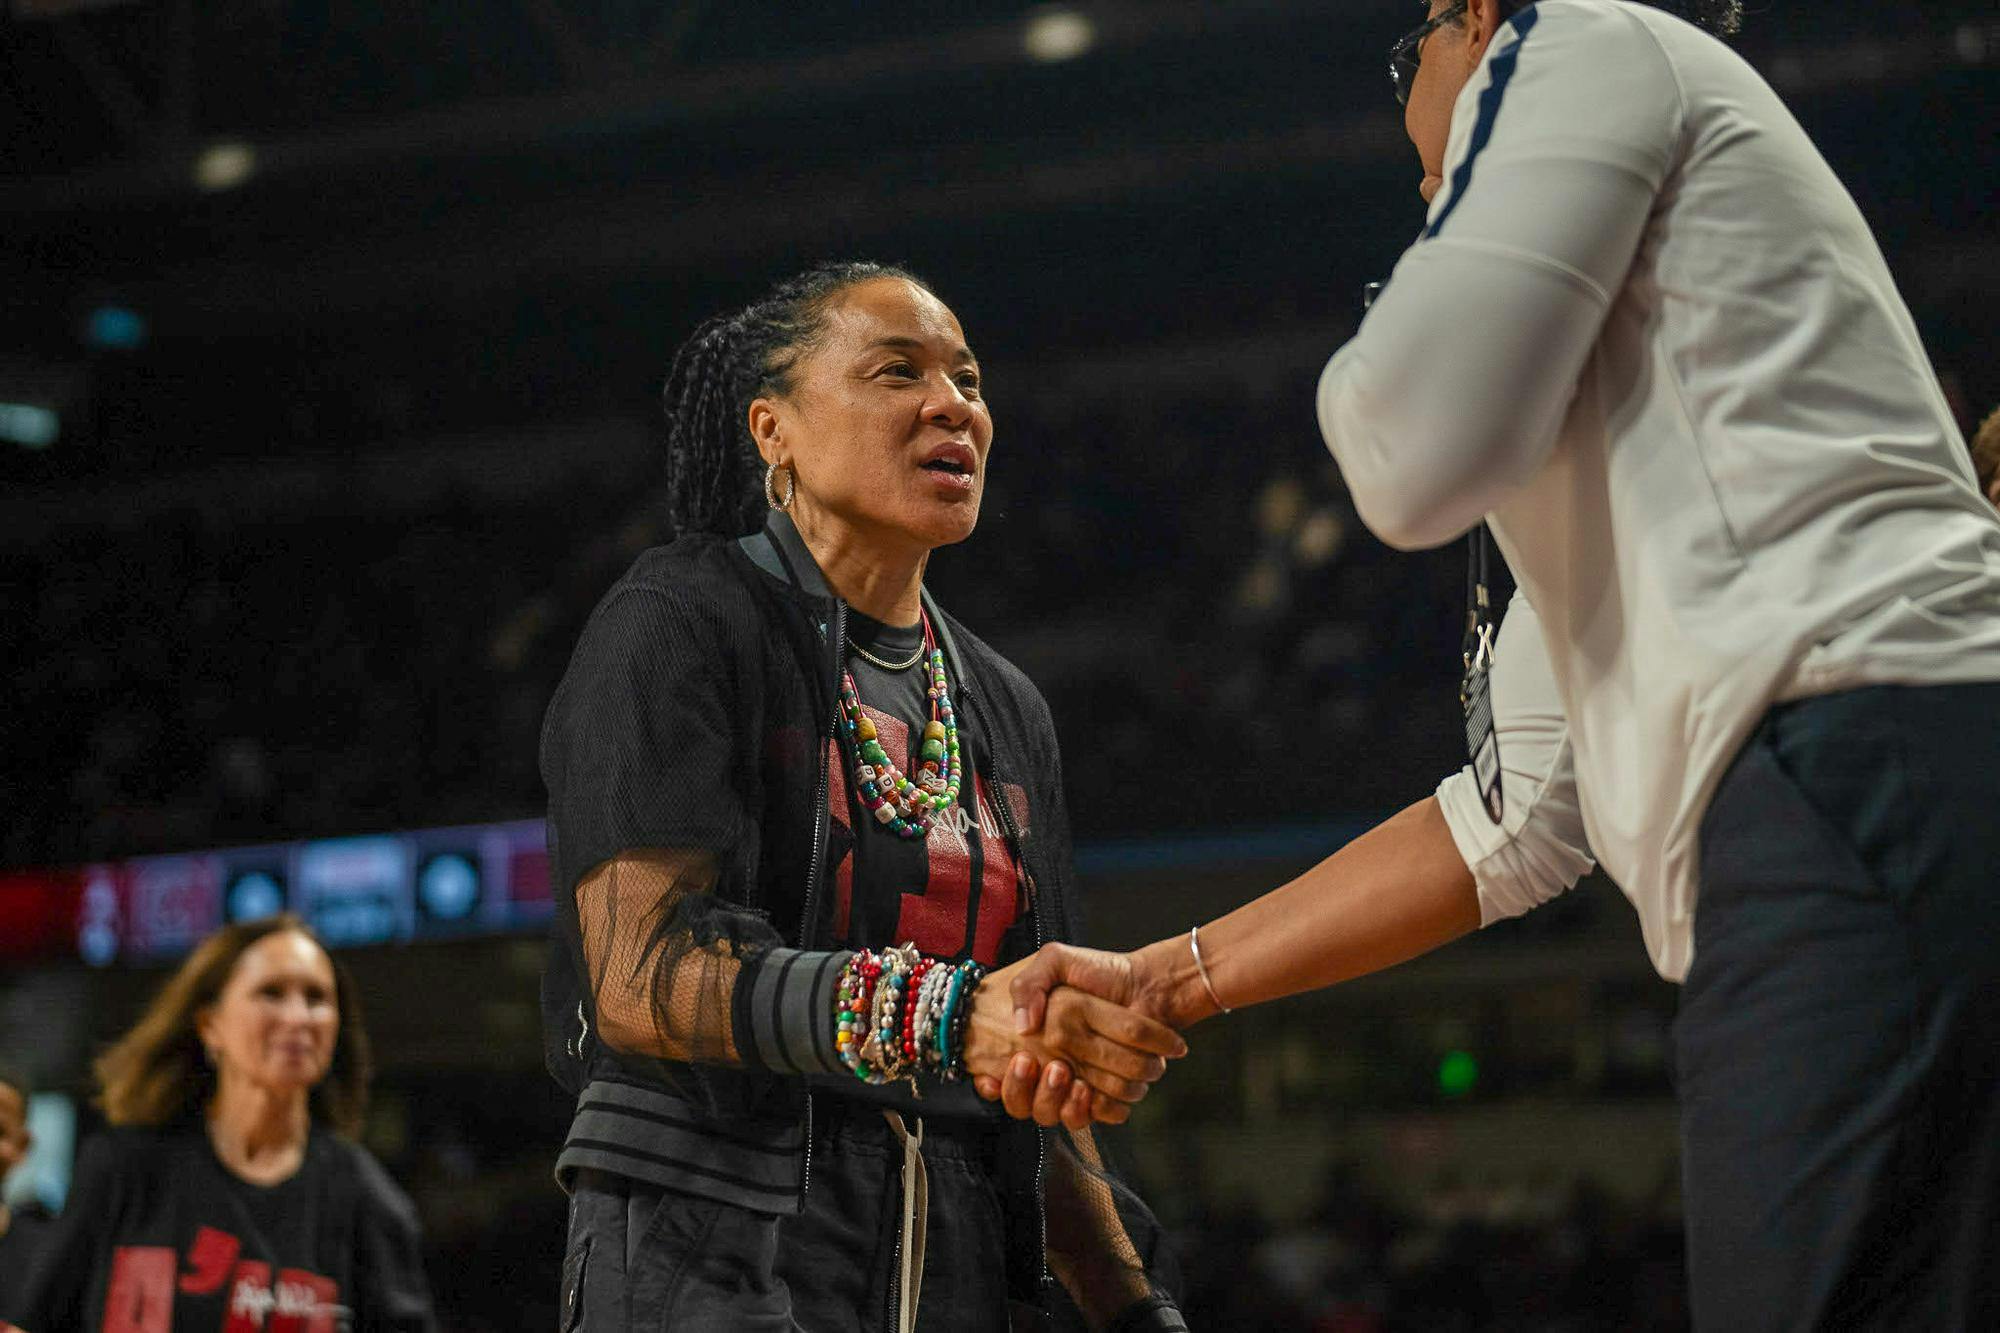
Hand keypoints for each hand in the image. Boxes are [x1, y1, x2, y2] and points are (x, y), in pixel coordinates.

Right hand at [964, 959, 1184, 1129]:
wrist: (1145, 983)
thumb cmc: (1099, 971)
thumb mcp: (1055, 960)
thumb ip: (1029, 984)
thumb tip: (1022, 1026)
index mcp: (1035, 1040)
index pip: (1009, 1079)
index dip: (1010, 1082)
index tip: (1023, 1062)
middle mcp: (1054, 1065)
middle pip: (1035, 1104)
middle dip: (1045, 1091)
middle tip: (1057, 1069)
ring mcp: (1081, 1082)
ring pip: (1063, 1115)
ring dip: (1071, 1103)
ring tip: (1078, 1081)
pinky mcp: (1110, 1093)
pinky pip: (1099, 1116)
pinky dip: (1100, 1109)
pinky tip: (1096, 1091)